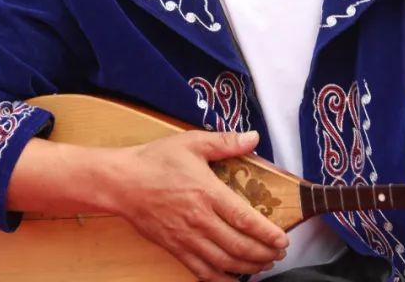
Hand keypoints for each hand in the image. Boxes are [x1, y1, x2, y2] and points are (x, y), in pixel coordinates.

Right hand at [105, 129, 288, 280]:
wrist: (122, 182)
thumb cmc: (155, 161)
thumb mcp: (191, 143)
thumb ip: (224, 143)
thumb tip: (253, 138)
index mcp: (207, 192)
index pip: (244, 219)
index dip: (267, 233)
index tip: (282, 239)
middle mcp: (199, 219)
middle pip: (238, 246)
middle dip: (264, 254)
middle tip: (278, 254)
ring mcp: (186, 237)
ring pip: (223, 262)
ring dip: (248, 267)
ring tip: (263, 265)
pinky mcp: (175, 248)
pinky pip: (201, 271)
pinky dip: (221, 279)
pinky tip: (233, 279)